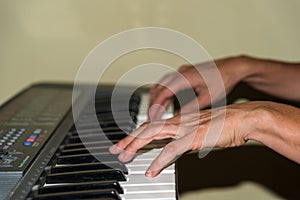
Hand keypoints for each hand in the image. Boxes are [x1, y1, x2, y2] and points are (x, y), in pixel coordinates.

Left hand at [110, 102, 261, 176]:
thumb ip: (186, 136)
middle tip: (115, 149)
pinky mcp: (193, 137)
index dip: (137, 133)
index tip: (126, 141)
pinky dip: (159, 160)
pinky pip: (171, 150)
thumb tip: (177, 145)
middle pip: (146, 128)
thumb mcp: (200, 129)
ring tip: (124, 157)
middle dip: (129, 139)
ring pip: (152, 134)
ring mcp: (184, 128)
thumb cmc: (225, 124)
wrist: (243, 118)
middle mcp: (178, 121)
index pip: (152, 125)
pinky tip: (151, 170)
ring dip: (136, 146)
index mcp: (179, 119)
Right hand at [148, 56, 249, 119]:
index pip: (163, 93)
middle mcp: (181, 72)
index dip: (156, 106)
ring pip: (163, 83)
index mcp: (184, 77)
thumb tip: (180, 117)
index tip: (152, 116)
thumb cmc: (223, 78)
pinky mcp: (187, 72)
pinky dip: (165, 91)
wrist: (234, 67)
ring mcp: (183, 71)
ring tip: (156, 110)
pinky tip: (167, 98)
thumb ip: (192, 107)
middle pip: (160, 88)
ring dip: (159, 96)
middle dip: (154, 102)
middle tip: (152, 115)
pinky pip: (170, 81)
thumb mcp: (208, 97)